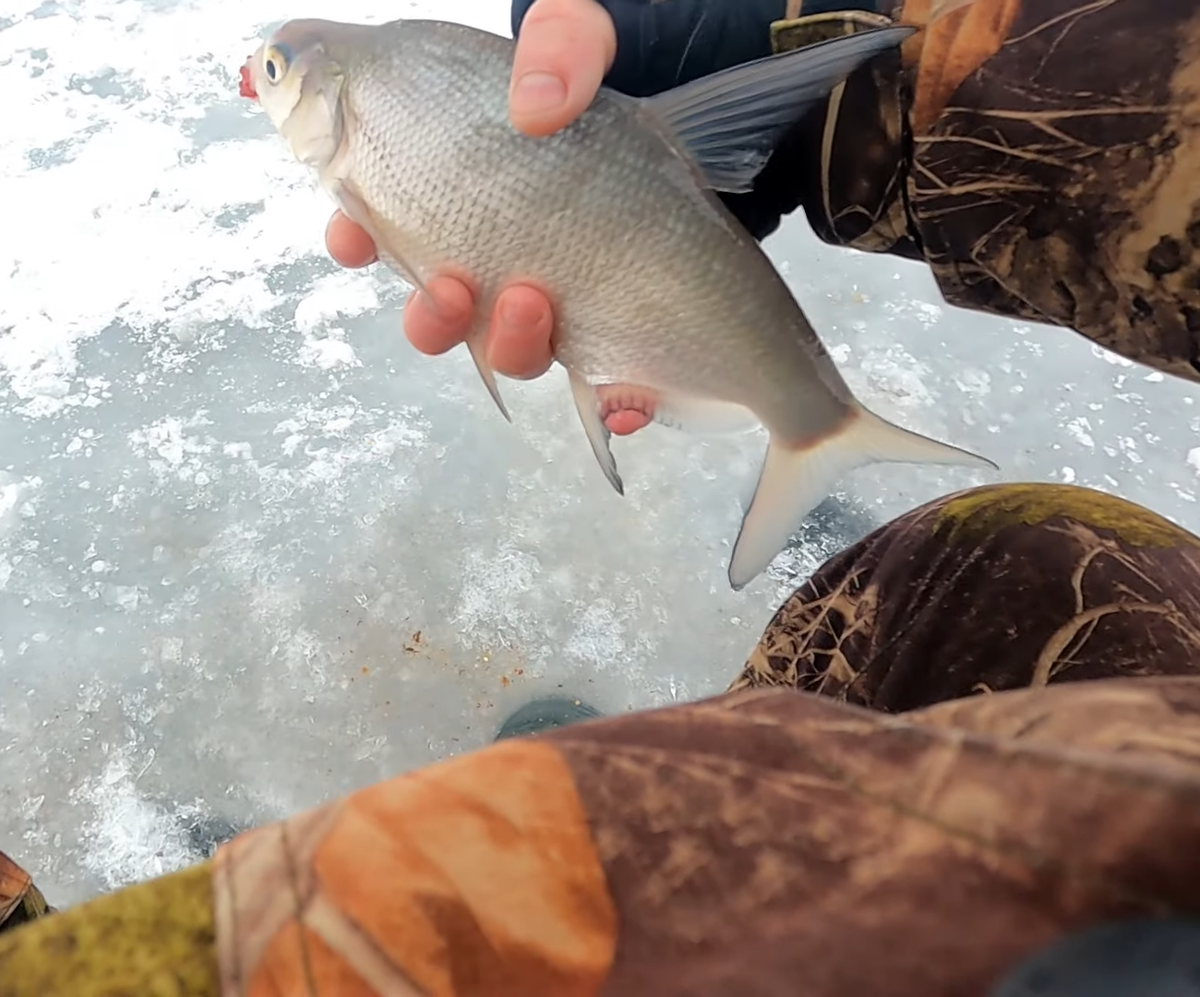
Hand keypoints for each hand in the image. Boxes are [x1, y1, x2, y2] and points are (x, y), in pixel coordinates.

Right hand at [326, 0, 625, 404]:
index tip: (354, 235)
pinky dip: (613, 406)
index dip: (361, 236)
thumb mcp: (594, 33)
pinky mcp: (634, 330)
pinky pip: (613, 391)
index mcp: (480, 184)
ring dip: (509, 348)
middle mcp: (516, 248)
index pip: (394, 221)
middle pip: (449, 311)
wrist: (737, 98)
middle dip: (432, 318)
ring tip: (533, 304)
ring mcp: (573, 295)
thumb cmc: (648, 66)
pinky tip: (624, 398)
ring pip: (519, 353)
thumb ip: (562, 41)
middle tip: (450, 288)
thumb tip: (537, 105)